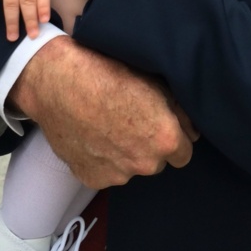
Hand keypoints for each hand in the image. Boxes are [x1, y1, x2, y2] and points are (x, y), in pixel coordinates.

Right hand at [9, 36, 196, 187]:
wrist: (59, 81)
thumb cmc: (107, 72)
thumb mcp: (154, 80)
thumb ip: (178, 111)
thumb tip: (191, 128)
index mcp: (165, 140)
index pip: (184, 153)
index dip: (173, 137)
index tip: (160, 125)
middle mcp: (144, 164)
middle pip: (157, 162)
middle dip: (149, 146)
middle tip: (131, 121)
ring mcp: (117, 175)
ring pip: (130, 168)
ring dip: (125, 154)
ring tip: (107, 125)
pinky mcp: (91, 179)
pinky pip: (106, 172)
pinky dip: (102, 159)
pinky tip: (92, 135)